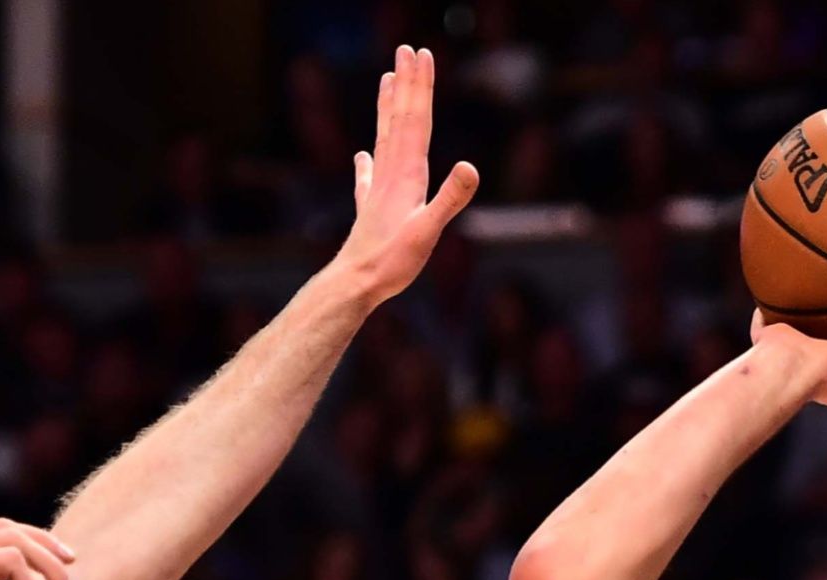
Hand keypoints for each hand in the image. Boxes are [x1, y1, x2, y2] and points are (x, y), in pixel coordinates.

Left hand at [330, 47, 480, 304]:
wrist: (355, 282)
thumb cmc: (393, 260)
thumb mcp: (429, 230)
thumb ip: (451, 198)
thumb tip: (471, 166)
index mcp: (407, 173)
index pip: (416, 119)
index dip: (420, 87)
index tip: (421, 55)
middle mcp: (391, 173)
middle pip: (399, 118)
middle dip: (406, 83)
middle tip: (407, 50)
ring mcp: (378, 188)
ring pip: (384, 137)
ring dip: (387, 107)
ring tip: (386, 79)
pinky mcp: (370, 208)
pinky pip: (369, 175)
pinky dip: (367, 160)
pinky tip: (362, 155)